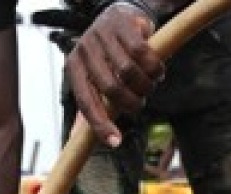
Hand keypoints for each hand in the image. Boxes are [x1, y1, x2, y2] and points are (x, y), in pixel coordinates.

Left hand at [65, 2, 163, 146]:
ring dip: (146, 85)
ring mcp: (103, 34)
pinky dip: (154, 68)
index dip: (100, 124)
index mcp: (74, 67)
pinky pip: (143, 54)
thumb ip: (89, 105)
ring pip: (129, 71)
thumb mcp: (94, 77)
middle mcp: (84, 50)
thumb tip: (77, 140)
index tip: (116, 142)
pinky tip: (156, 71)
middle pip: (111, 88)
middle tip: (140, 103)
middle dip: (131, 102)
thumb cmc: (106, 55)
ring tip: (150, 84)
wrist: (119, 15)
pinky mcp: (124, 24)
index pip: (86, 102)